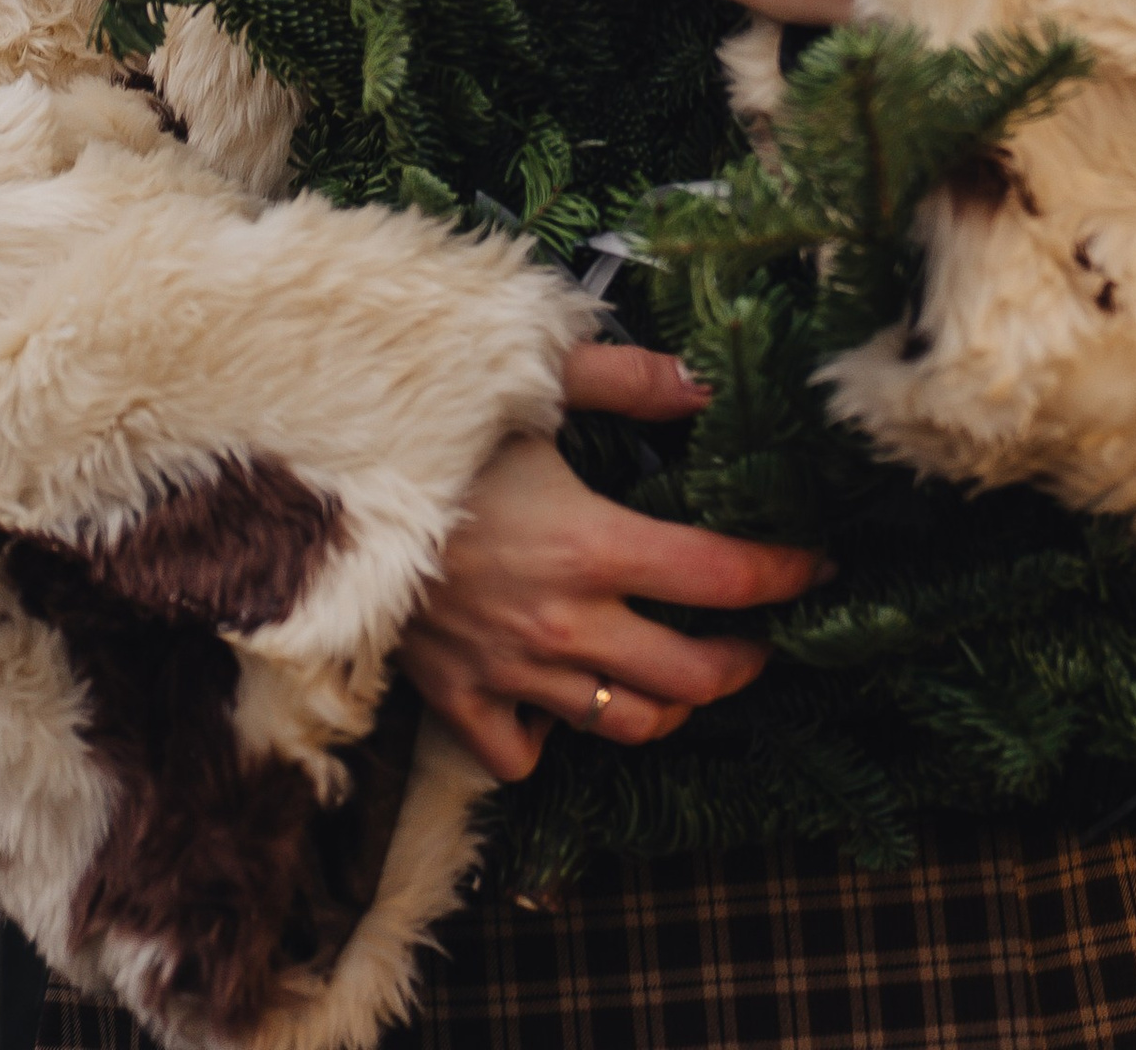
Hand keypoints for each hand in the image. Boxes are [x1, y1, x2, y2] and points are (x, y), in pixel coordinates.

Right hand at [399, 343, 823, 780]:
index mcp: (592, 545)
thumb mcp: (527, 386)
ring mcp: (511, 673)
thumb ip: (624, 380)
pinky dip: (556, 738)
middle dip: (744, 660)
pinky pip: (526, 755)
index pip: (721, 578)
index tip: (817, 566)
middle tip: (760, 637)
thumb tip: (704, 383)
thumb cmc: (429, 434)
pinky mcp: (459, 700)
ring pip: (625, 723)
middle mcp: (563, 624)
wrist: (318, 495)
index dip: (783, 575)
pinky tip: (567, 698)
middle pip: (690, 677)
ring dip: (671, 705)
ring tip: (687, 673)